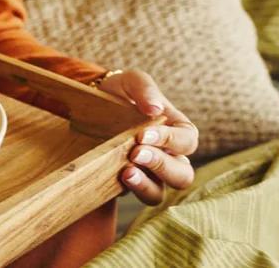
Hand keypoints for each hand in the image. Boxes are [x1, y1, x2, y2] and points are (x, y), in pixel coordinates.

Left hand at [97, 69, 197, 204]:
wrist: (90, 104)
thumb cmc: (120, 91)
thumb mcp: (131, 81)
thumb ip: (145, 89)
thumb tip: (155, 109)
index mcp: (177, 131)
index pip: (188, 141)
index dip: (170, 140)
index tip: (142, 134)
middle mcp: (168, 156)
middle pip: (183, 174)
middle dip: (161, 165)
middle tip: (136, 152)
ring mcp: (148, 174)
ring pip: (161, 192)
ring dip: (146, 184)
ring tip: (127, 172)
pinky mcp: (128, 184)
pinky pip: (138, 196)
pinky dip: (132, 190)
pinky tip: (119, 177)